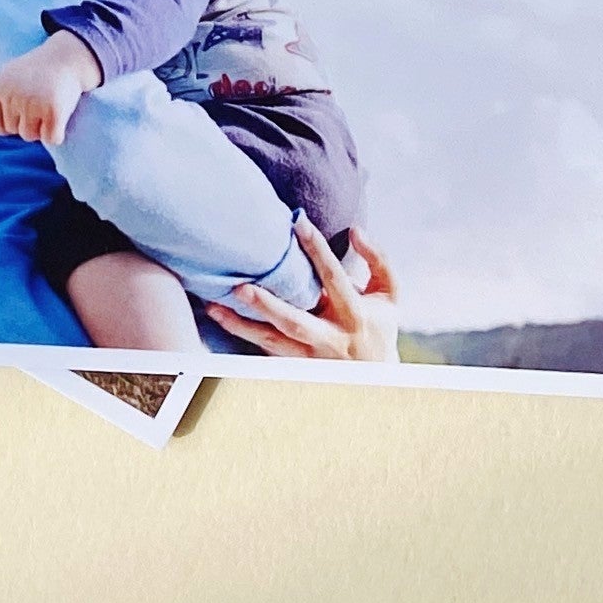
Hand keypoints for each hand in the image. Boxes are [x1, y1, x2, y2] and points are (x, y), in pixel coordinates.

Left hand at [0, 33, 103, 146]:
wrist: (66, 57)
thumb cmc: (36, 71)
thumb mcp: (9, 81)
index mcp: (0, 86)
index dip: (5, 123)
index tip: (18, 111)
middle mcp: (14, 95)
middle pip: (13, 131)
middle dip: (26, 122)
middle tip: (38, 100)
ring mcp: (33, 103)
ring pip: (31, 136)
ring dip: (41, 128)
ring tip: (47, 105)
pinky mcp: (54, 112)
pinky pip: (51, 139)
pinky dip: (57, 133)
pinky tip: (59, 114)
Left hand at [216, 220, 397, 362]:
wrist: (380, 380)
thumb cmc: (380, 326)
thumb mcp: (389, 293)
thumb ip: (377, 260)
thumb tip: (355, 229)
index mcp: (354, 314)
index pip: (334, 277)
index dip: (317, 249)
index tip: (298, 222)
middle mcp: (331, 339)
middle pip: (295, 323)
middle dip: (267, 306)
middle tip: (240, 287)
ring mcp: (313, 359)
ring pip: (273, 344)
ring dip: (242, 327)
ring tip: (213, 308)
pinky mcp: (299, 370)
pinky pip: (267, 355)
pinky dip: (244, 341)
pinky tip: (221, 324)